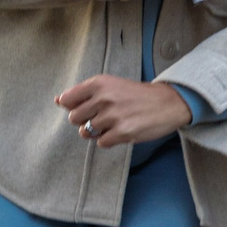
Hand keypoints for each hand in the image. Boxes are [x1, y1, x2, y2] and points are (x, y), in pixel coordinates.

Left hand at [56, 75, 192, 147]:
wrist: (169, 103)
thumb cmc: (137, 95)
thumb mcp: (110, 86)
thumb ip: (84, 93)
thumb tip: (57, 101)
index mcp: (99, 84)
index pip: (67, 100)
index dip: (74, 107)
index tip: (88, 107)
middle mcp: (104, 98)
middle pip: (74, 118)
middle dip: (85, 121)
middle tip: (103, 117)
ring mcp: (113, 116)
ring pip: (86, 132)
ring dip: (97, 132)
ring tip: (114, 124)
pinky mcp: (122, 132)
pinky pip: (101, 143)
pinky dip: (109, 140)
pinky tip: (121, 131)